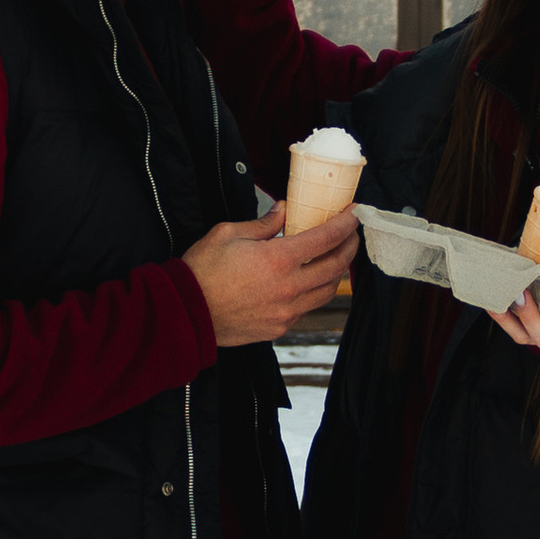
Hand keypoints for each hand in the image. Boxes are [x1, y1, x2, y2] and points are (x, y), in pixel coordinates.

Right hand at [184, 200, 358, 345]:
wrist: (185, 314)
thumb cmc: (202, 271)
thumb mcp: (228, 234)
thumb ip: (263, 224)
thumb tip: (284, 210)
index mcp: (278, 259)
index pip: (326, 239)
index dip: (345, 224)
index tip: (354, 215)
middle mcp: (290, 287)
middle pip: (336, 267)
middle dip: (349, 247)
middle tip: (352, 235)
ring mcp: (286, 311)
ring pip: (326, 292)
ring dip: (336, 273)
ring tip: (336, 259)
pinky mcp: (278, 327)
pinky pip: (306, 309)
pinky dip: (314, 293)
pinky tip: (308, 283)